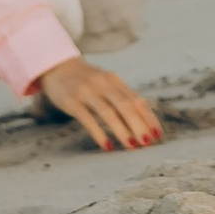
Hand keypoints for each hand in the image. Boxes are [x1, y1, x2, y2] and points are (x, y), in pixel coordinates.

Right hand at [34, 56, 162, 150]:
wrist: (56, 67)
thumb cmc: (86, 81)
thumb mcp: (105, 83)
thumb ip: (121, 97)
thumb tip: (144, 120)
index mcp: (115, 80)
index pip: (137, 100)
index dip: (149, 118)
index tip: (158, 135)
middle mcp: (103, 84)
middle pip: (126, 105)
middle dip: (139, 125)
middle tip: (148, 143)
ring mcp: (87, 91)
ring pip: (109, 112)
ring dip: (123, 130)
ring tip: (132, 146)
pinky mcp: (72, 101)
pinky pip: (88, 118)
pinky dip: (100, 133)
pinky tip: (108, 146)